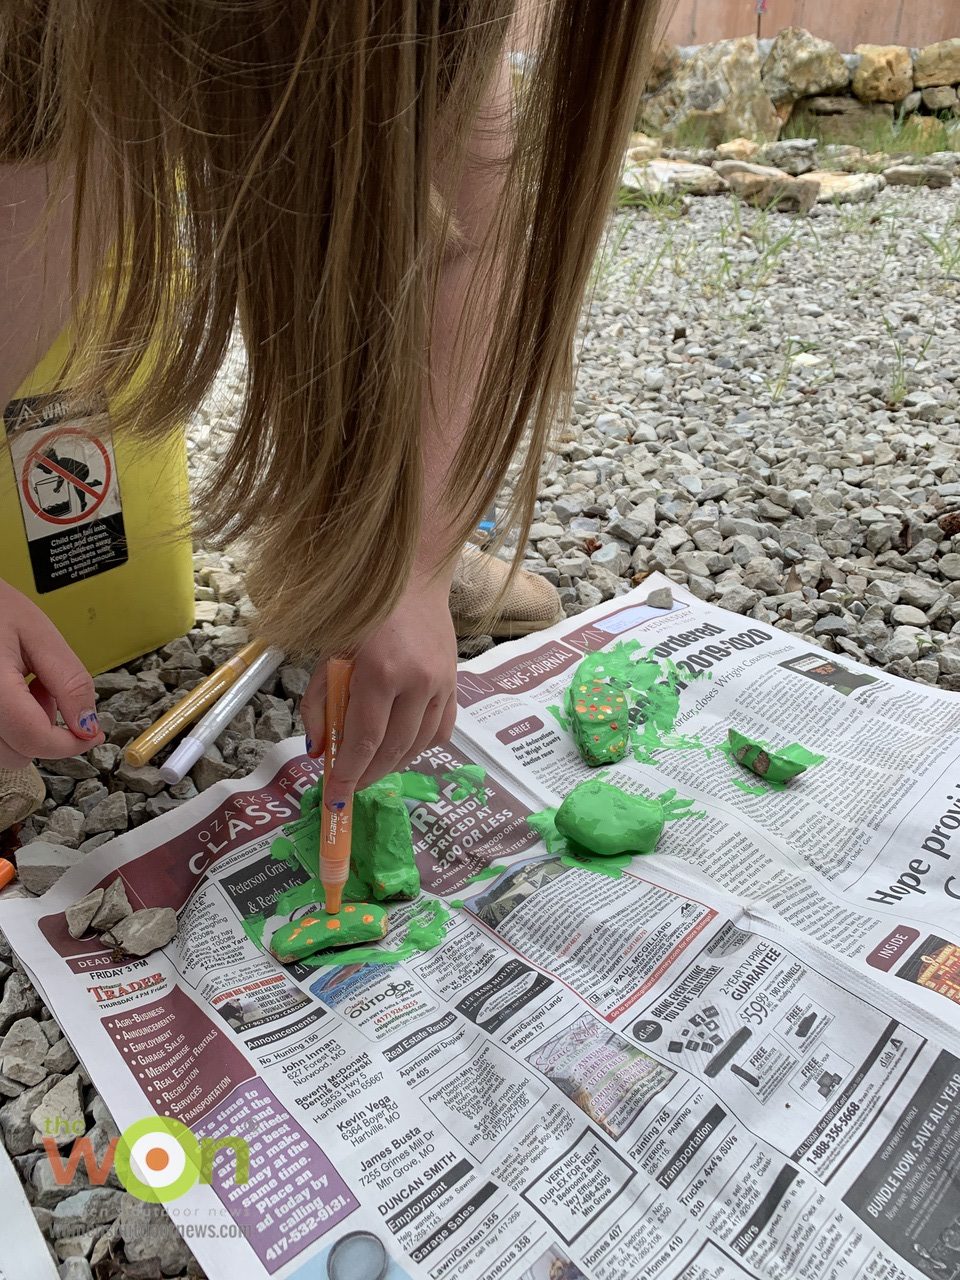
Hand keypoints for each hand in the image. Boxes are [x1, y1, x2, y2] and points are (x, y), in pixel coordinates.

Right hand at [0, 580, 104, 768]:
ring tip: (25, 685)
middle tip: (47, 690)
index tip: (91, 734)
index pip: (34, 739)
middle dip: (44, 732)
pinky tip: (11, 691)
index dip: (71, 743)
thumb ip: (68, 682)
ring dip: (24, 729)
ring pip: (2, 749)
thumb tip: (88, 726)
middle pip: (16, 754)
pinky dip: (7, 724)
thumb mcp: (38, 634)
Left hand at [300, 579, 457, 807]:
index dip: (349, 774)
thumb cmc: (362, 612)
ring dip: (394, 763)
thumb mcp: (329, 654)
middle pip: (394, 749)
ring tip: (372, 767)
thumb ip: (319, 704)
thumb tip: (318, 751)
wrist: (412, 578)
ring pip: (420, 744)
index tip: (336, 796)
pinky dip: (421, 746)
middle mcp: (417, 682)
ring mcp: (441, 684)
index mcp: (380, 673)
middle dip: (369, 774)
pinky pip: (441, 729)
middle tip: (350, 785)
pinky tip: (402, 746)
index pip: (365, 740)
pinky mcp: (455, 683)